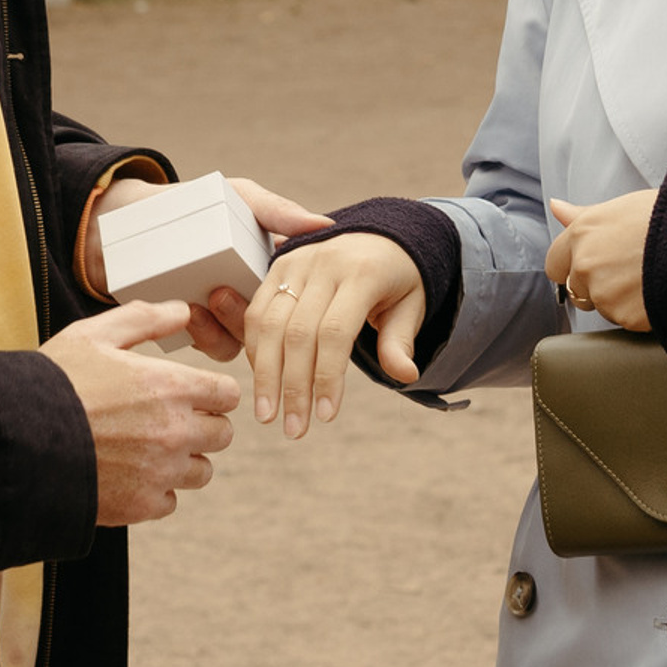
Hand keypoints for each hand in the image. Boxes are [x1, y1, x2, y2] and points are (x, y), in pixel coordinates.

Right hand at [42, 303, 240, 523]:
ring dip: (184, 460)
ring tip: (148, 448)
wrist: (16, 442)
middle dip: (204, 425)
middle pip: (222, 434)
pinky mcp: (141, 505)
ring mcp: (161, 472)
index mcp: (170, 386)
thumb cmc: (54, 384)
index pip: (228, 394)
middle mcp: (175, 431)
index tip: (194, 394)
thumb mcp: (94, 335)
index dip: (213, 391)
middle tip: (170, 420)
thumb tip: (182, 311)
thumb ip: (144, 319)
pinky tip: (129, 474)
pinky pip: (170, 501)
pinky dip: (156, 490)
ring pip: (201, 471)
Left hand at [85, 174, 336, 364]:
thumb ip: (277, 211)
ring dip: (217, 331)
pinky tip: (182, 317)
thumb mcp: (240, 198)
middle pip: (265, 326)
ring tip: (194, 307)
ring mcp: (222, 317)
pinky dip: (197, 337)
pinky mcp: (193, 330)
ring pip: (235, 342)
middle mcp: (250, 298)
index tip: (271, 281)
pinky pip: (204, 347)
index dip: (291, 300)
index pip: (292, 296)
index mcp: (269, 272)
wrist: (135, 213)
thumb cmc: (194, 201)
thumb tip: (324, 224)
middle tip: (219, 293)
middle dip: (242, 316)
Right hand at [234, 233, 425, 439]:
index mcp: (362, 272)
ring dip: (265, 374)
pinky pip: (257, 312)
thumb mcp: (411, 306)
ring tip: (268, 415)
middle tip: (293, 430)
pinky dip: (255, 349)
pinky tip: (264, 381)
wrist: (381, 236)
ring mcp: (296, 262)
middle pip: (298, 332)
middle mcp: (324, 263)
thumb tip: (405, 376)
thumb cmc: (399, 280)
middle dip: (292, 386)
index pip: (336, 331)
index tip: (327, 416)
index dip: (327, 376)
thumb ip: (401, 341)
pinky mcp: (278, 266)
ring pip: (269, 323)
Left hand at [545, 192, 657, 332]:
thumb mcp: (621, 208)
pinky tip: (657, 293)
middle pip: (577, 289)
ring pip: (602, 307)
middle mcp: (585, 265)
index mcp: (581, 234)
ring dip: (618, 301)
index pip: (555, 263)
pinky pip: (625, 321)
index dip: (573, 266)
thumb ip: (583, 216)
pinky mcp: (625, 317)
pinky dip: (639, 313)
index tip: (593, 265)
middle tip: (628, 272)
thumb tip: (556, 207)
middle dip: (596, 286)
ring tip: (648, 279)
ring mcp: (604, 294)